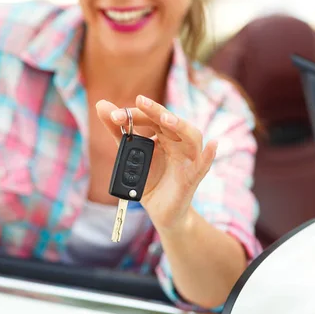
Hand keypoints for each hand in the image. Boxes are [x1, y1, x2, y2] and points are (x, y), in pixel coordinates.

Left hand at [96, 95, 217, 230]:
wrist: (161, 212)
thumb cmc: (149, 180)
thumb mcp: (129, 155)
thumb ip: (118, 131)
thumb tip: (101, 104)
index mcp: (164, 135)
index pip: (152, 117)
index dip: (135, 114)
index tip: (114, 115)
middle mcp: (178, 143)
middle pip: (171, 122)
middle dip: (155, 111)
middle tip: (139, 101)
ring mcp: (188, 159)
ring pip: (191, 137)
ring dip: (179, 126)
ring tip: (165, 119)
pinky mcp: (192, 178)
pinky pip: (203, 165)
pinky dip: (209, 155)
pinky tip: (212, 144)